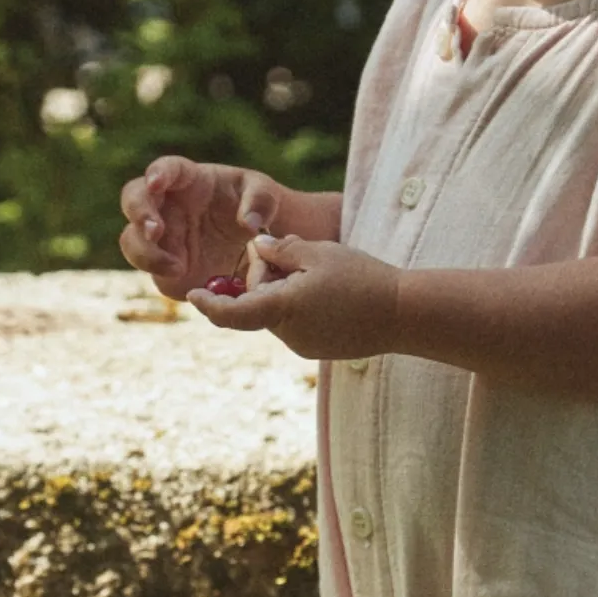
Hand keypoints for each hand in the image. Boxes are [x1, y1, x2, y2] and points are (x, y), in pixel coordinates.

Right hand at [118, 156, 286, 297]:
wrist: (255, 244)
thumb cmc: (254, 207)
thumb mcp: (266, 196)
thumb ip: (261, 201)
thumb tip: (250, 222)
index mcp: (187, 179)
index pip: (166, 168)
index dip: (157, 173)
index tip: (156, 182)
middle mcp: (166, 203)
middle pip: (134, 200)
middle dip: (139, 213)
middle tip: (153, 230)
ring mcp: (161, 235)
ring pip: (132, 239)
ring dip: (145, 251)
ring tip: (176, 265)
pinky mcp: (163, 263)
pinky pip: (151, 268)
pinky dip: (160, 272)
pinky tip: (181, 275)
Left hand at [185, 234, 400, 360]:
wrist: (404, 314)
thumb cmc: (362, 279)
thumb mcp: (319, 253)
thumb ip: (282, 250)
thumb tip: (257, 248)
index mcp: (281, 309)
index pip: (231, 313)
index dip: (210, 304)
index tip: (193, 295)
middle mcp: (288, 334)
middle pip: (259, 304)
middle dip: (266, 279)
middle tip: (290, 253)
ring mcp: (305, 345)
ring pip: (280, 313)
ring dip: (287, 291)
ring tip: (322, 273)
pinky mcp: (320, 348)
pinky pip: (299, 324)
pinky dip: (303, 305)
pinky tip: (332, 292)